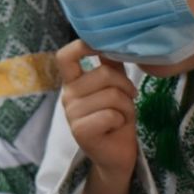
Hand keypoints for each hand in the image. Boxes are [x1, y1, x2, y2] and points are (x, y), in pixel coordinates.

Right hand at [57, 40, 137, 189]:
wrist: (117, 154)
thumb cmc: (117, 117)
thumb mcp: (116, 87)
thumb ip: (111, 64)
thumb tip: (113, 39)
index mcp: (74, 82)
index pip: (65, 56)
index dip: (82, 45)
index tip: (99, 46)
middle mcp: (68, 96)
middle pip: (103, 74)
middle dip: (125, 86)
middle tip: (128, 99)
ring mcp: (71, 114)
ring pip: (111, 95)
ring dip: (126, 106)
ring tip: (121, 116)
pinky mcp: (80, 131)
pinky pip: (110, 114)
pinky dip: (121, 121)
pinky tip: (114, 128)